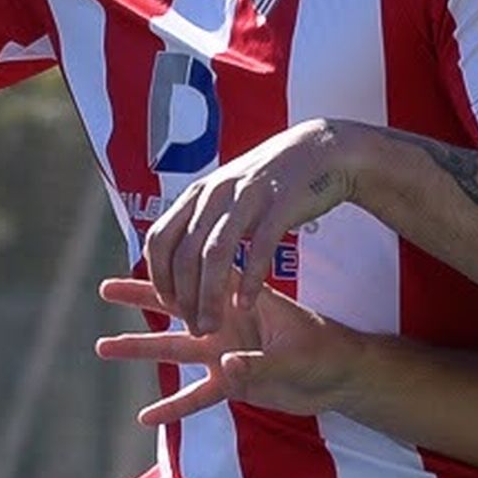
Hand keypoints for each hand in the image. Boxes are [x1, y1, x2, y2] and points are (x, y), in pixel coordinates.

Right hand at [96, 274, 362, 427]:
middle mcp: (227, 323)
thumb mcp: (292, 357)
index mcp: (242, 301)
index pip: (200, 278)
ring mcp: (226, 352)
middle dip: (141, 297)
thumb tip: (225, 366)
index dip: (169, 269)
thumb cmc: (324, 352)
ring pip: (176, 349)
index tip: (137, 260)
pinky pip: (195, 395)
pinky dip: (172, 405)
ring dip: (141, 348)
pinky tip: (144, 415)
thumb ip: (257, 364)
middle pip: (176, 306)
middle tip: (104, 288)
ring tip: (102, 346)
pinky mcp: (232, 384)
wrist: (342, 378)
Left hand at [143, 120, 355, 333]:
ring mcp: (245, 198)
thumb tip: (176, 257)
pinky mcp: (278, 205)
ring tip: (213, 325)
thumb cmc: (270, 181)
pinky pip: (257, 248)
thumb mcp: (225, 194)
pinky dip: (248, 280)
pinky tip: (245, 304)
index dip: (159, 277)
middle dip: (185, 298)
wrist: (319, 150)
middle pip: (184, 254)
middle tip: (195, 328)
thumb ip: (201, 221)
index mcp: (197, 194)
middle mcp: (215, 194)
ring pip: (214, 255)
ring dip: (209, 297)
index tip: (170, 305)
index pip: (159, 239)